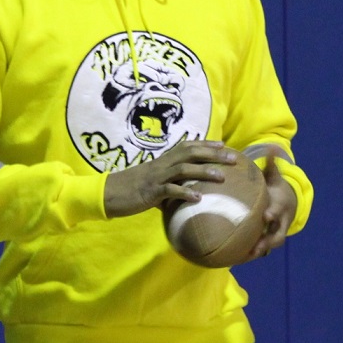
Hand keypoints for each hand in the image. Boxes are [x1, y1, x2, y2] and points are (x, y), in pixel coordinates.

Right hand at [102, 140, 240, 217]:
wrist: (109, 193)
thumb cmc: (133, 188)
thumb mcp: (154, 180)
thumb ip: (171, 181)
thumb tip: (189, 191)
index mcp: (163, 160)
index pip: (187, 146)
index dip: (206, 144)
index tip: (224, 144)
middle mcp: (162, 164)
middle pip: (190, 153)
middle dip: (213, 154)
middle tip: (233, 158)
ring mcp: (157, 177)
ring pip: (183, 169)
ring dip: (204, 172)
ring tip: (222, 177)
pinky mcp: (151, 192)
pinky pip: (170, 191)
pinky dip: (185, 193)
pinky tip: (198, 198)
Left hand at [244, 155, 298, 260]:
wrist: (288, 204)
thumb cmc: (276, 189)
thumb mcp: (274, 176)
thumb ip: (271, 164)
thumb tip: (271, 145)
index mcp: (281, 206)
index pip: (278, 211)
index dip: (273, 214)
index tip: (265, 216)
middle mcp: (280, 223)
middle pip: (277, 236)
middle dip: (267, 242)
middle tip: (255, 248)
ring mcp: (275, 234)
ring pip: (268, 246)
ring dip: (257, 253)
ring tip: (242, 259)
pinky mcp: (267, 241)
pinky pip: (260, 250)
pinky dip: (249, 256)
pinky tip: (233, 260)